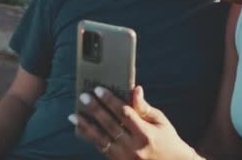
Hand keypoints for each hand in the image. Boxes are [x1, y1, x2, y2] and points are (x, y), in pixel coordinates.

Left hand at [69, 86, 198, 158]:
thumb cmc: (167, 139)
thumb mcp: (160, 121)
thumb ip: (144, 107)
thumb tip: (135, 89)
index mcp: (146, 134)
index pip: (125, 114)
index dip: (111, 101)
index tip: (99, 89)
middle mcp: (134, 148)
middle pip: (110, 125)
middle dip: (95, 110)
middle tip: (84, 97)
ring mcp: (124, 158)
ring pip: (101, 140)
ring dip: (86, 126)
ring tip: (74, 115)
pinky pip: (101, 149)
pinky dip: (90, 138)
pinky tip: (81, 129)